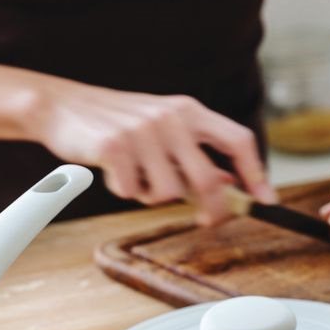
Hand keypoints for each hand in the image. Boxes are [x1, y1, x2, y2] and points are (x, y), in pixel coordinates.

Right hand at [28, 78, 276, 224]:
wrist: (63, 107)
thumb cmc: (116, 123)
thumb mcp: (162, 131)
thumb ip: (195, 154)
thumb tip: (232, 181)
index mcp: (188, 110)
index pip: (237, 140)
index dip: (256, 172)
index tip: (266, 200)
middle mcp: (170, 117)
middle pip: (208, 179)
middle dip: (212, 209)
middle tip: (206, 222)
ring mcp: (142, 131)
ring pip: (167, 193)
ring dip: (151, 195)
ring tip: (133, 175)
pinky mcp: (114, 147)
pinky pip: (131, 192)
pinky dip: (122, 190)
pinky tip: (111, 171)